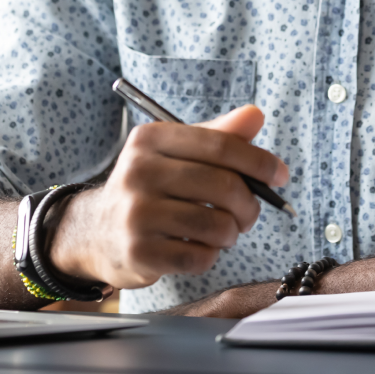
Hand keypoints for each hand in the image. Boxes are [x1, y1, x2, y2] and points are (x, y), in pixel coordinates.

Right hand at [47, 105, 288, 289]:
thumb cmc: (149, 187)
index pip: (219, 145)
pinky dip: (210, 256)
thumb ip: (218, 135)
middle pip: (223, 186)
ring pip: (216, 225)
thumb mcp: (176, 152)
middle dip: (249, 204)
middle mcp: (139, 171)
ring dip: (231, 233)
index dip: (258, 161)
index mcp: (151, 139)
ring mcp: (136, 213)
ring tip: (223, 231)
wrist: (95, 230)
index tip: (280, 175)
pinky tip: (198, 248)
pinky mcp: (139, 252)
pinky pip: (199, 257)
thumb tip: (256, 116)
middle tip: (249, 213)